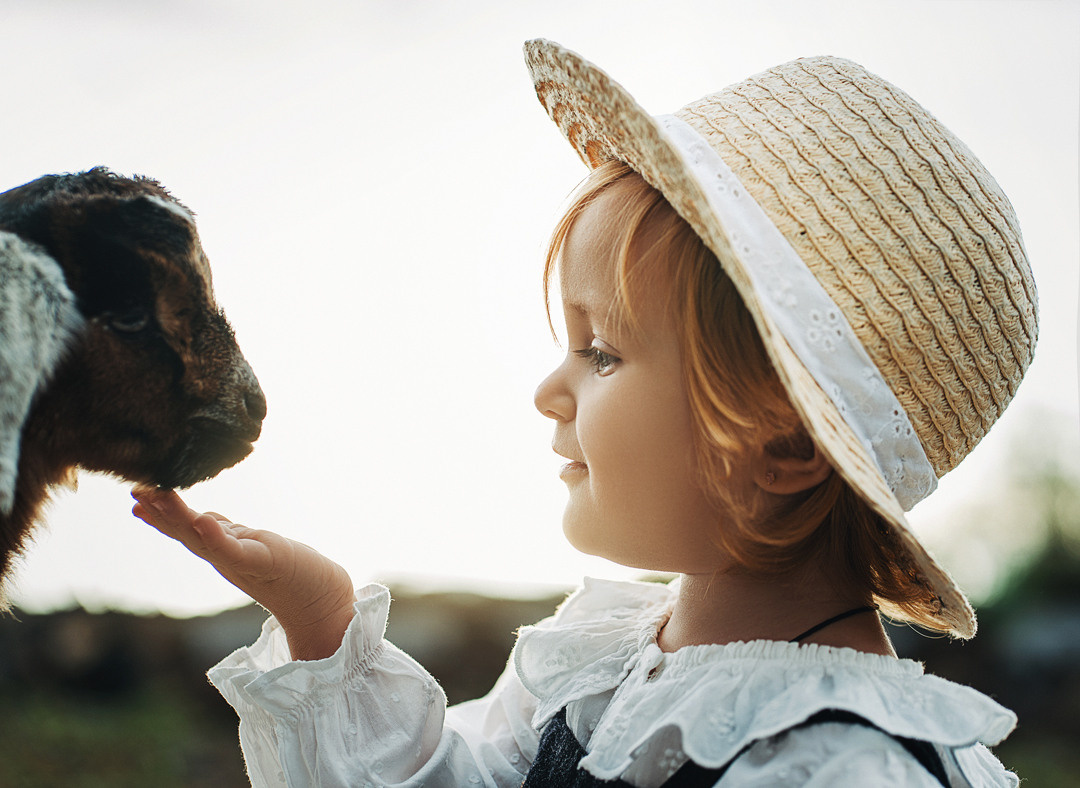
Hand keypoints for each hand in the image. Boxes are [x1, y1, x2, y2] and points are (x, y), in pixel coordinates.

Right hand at [132, 486, 355, 660]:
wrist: (322, 605)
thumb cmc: (292, 574)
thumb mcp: (252, 547)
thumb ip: (227, 536)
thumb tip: (201, 518)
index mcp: (225, 552)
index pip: (187, 530)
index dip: (161, 516)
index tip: (137, 498)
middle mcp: (227, 559)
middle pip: (187, 534)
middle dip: (160, 513)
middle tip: (135, 490)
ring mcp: (243, 562)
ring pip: (203, 538)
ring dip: (179, 517)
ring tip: (157, 496)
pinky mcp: (264, 563)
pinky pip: (235, 550)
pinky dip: (216, 536)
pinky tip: (201, 520)